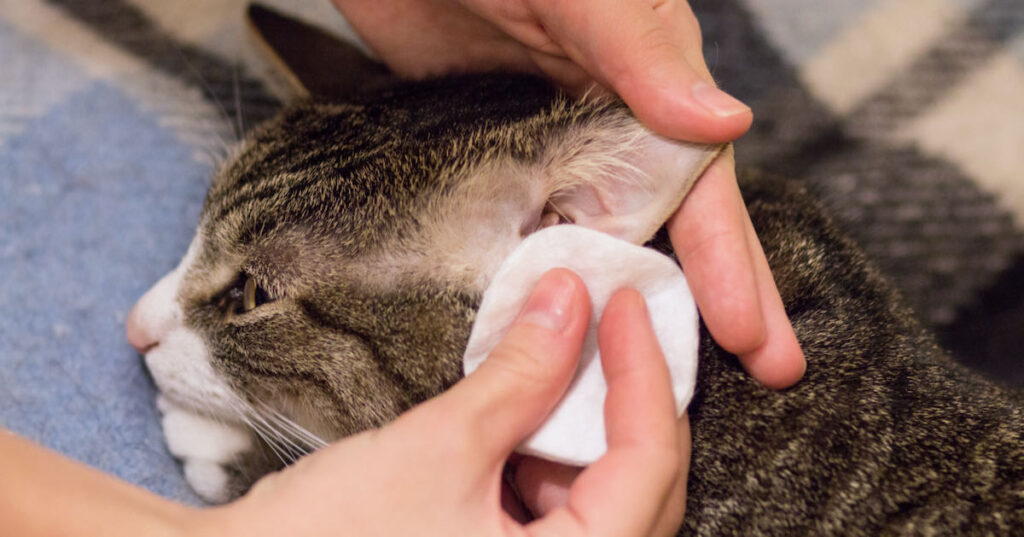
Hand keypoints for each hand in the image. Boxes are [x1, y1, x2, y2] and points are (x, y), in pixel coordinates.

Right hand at [197, 269, 689, 535]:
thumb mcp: (439, 448)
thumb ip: (519, 374)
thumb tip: (569, 299)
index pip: (649, 467)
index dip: (646, 374)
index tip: (625, 303)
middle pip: (642, 491)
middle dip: (625, 402)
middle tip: (606, 323)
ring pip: (604, 504)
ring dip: (583, 431)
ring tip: (555, 360)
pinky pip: (558, 518)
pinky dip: (547, 462)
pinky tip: (520, 415)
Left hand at [332, 0, 805, 387]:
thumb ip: (642, 50)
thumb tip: (728, 121)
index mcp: (650, 79)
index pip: (702, 184)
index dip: (729, 261)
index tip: (752, 337)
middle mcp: (607, 119)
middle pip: (664, 221)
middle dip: (705, 298)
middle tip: (756, 375)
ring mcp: (545, 141)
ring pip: (593, 233)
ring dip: (618, 300)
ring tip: (639, 371)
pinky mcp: (487, 152)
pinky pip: (522, 224)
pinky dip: (539, 273)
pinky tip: (547, 321)